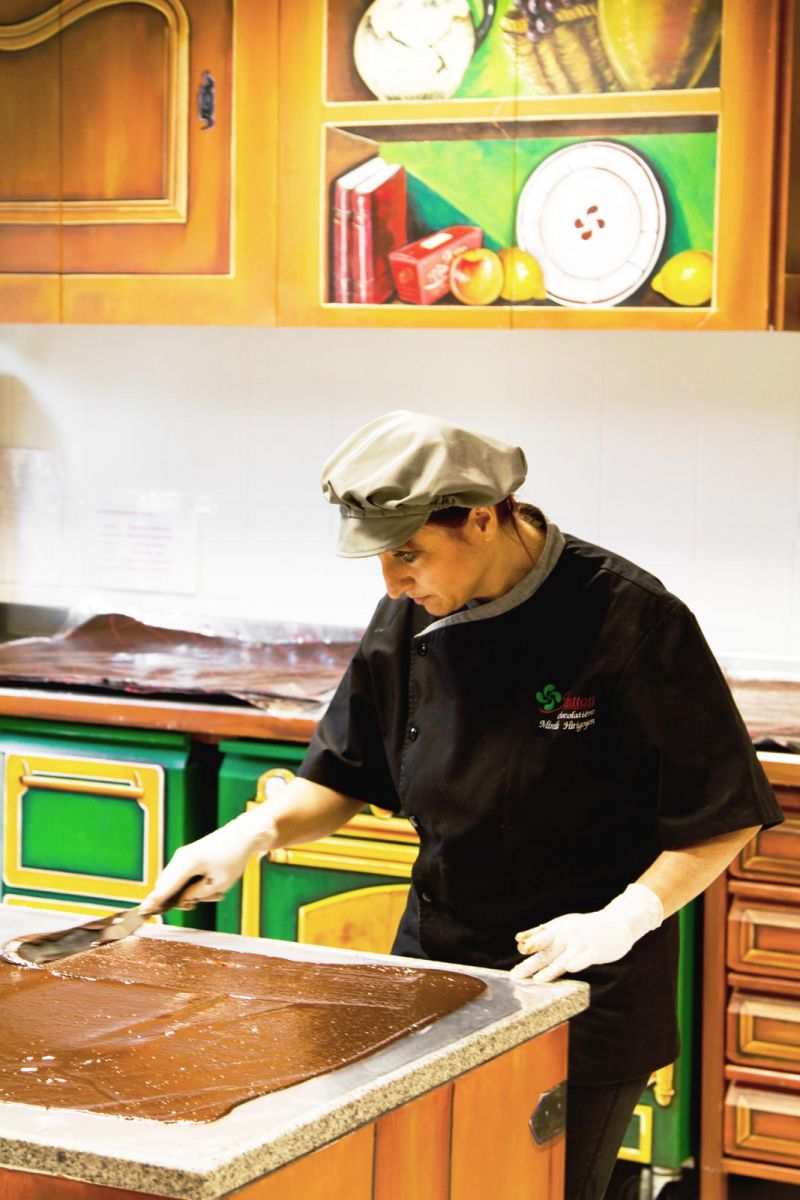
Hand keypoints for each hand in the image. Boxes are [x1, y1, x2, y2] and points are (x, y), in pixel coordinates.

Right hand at [141, 807, 277, 914]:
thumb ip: (196, 894)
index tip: (142, 913)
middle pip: (168, 888)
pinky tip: (215, 885)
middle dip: (180, 900)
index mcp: (186, 864)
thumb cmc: (232, 857)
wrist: (243, 835)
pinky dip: (196, 885)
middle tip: (197, 903)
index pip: (164, 889)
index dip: (153, 903)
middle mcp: (180, 858)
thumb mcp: (218, 883)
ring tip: (216, 891)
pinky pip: (185, 877)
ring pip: (178, 884)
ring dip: (193, 893)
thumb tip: (182, 900)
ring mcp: (183, 857)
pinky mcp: (189, 857)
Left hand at [510, 883, 662, 983]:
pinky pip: (586, 957)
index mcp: (556, 929)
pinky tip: (570, 968)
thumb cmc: (585, 927)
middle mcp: (566, 935)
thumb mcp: (561, 925)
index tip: (512, 971)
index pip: (537, 942)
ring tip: (538, 980)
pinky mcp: (596, 949)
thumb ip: (540, 933)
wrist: (617, 922)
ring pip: (563, 958)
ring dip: (550, 969)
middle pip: (546, 952)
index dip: (524, 955)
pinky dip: (578, 961)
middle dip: (530, 965)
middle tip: (516, 977)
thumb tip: (518, 939)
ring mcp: (581, 942)